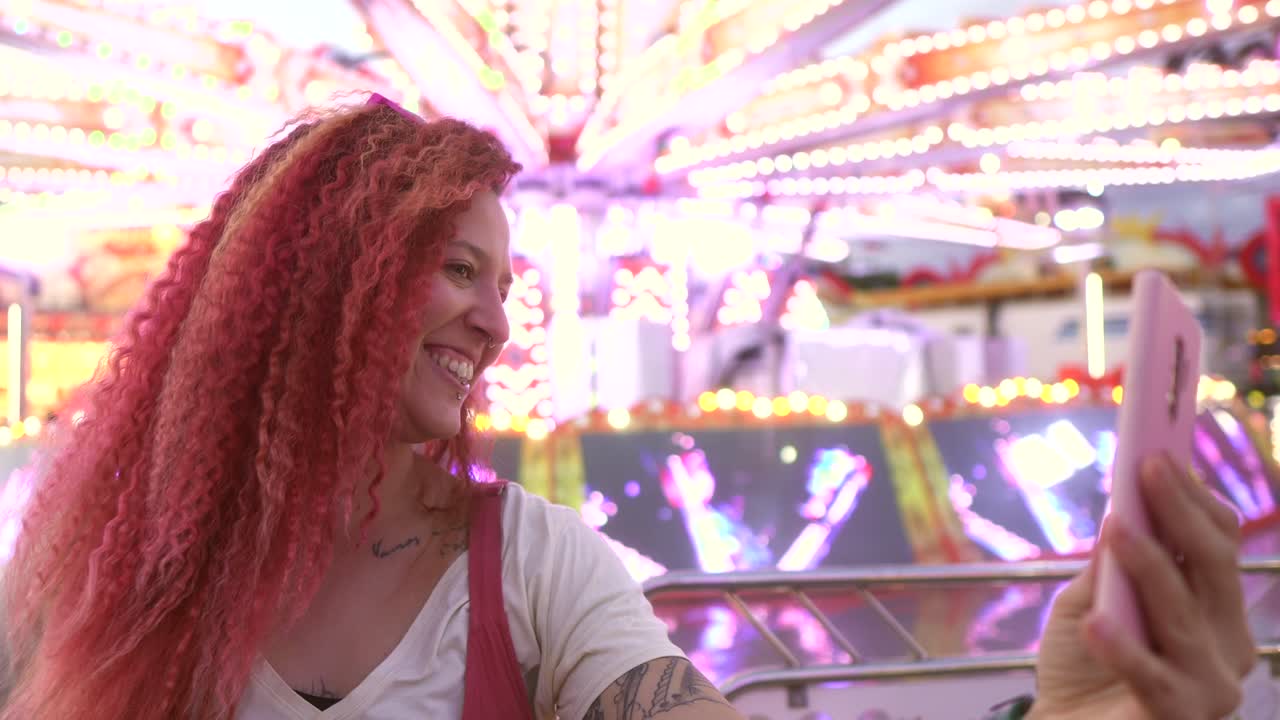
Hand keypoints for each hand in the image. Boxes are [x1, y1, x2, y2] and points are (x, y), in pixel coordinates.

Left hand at [1030, 453, 1255, 719]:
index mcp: (1213, 611)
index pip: (1219, 545)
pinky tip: (1098, 622)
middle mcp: (1226, 645)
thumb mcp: (1090, 602)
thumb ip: (1110, 564)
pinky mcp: (1181, 718)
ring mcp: (1211, 685)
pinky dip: (1126, 648)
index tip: (1159, 456)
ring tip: (1118, 527)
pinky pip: (1156, 679)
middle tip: (1148, 469)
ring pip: (1184, 615)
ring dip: (1150, 566)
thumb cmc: (1082, 666)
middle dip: (1180, 513)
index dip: (1193, 499)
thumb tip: (1125, 506)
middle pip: (1215, 568)